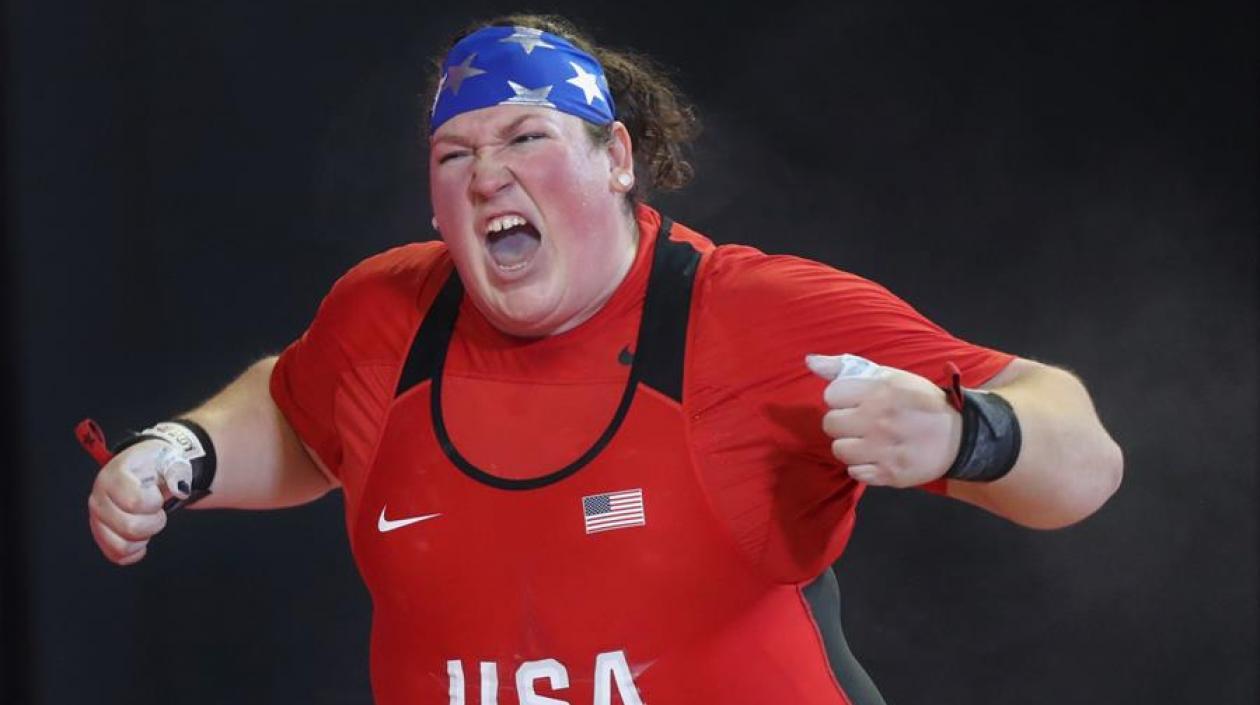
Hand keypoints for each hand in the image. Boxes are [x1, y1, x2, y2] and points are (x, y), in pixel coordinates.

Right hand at [87, 439, 184, 564]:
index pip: (134, 502)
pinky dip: (137, 550)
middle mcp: (98, 499)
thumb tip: (180, 488)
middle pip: (130, 528)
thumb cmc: (156, 466)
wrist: (147, 470)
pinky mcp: (102, 537)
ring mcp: (97, 520)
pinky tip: (143, 535)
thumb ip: (177, 473)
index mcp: (113, 476)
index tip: (158, 494)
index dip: (154, 503)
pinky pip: (119, 556)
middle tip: (158, 509)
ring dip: (145, 536)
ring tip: (148, 520)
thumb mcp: (169, 459)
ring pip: (123, 546)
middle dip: (155, 521)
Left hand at [806, 353, 961, 487]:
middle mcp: (880, 419)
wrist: (961, 437)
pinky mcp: (890, 474)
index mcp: (881, 391)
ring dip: (850, 446)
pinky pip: (855, 473)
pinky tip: (877, 457)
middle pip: (830, 424)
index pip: (831, 395)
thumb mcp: (890, 376)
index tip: (855, 401)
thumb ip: (846, 367)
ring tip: (868, 441)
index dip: (841, 399)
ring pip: (839, 450)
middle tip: (860, 423)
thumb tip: (809, 361)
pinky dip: (863, 467)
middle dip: (842, 423)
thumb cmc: (920, 402)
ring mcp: (885, 449)